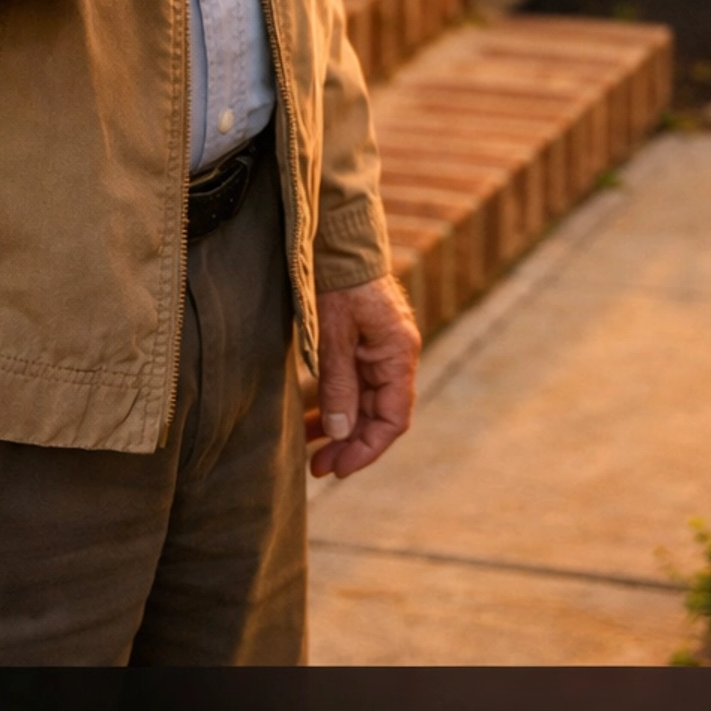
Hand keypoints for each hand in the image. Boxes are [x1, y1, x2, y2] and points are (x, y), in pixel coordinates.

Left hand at [307, 276, 420, 480]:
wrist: (338, 241)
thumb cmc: (338, 284)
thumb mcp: (334, 336)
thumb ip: (339, 385)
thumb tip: (342, 434)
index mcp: (398, 354)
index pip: (393, 419)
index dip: (368, 448)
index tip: (339, 468)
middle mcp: (395, 356)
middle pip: (379, 416)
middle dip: (350, 445)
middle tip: (318, 468)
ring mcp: (380, 351)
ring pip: (365, 404)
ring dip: (342, 430)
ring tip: (313, 454)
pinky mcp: (364, 346)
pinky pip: (355, 387)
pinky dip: (337, 407)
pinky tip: (314, 422)